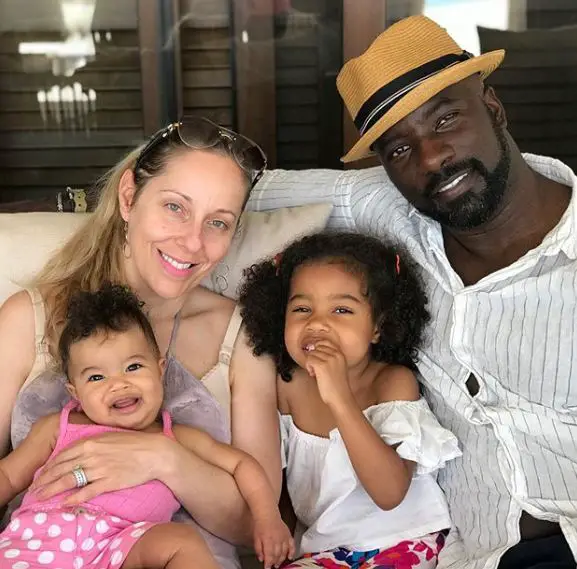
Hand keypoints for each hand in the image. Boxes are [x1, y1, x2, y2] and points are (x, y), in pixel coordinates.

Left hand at [30, 431, 173, 504]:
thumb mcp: (110, 437)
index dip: (48, 467)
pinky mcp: (109, 482)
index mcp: (91, 442)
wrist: (155, 453)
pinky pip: (87, 492)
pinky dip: (74, 498)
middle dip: (44, 480)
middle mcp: (91, 455)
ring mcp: (99, 469)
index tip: (40, 475)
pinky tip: (65, 503)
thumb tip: (77, 452)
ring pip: (69, 480)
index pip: (62, 456)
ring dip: (52, 490)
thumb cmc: (135, 442)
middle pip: (61, 469)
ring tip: (41, 497)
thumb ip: (93, 444)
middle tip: (34, 489)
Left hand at [253, 514, 294, 568]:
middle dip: (274, 562)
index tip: (267, 568)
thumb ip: (258, 549)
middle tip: (273, 566)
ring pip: (284, 552)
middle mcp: (277, 539)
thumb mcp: (256, 538)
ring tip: (278, 564)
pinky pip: (292, 545)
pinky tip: (290, 557)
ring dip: (281, 559)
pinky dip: (292, 552)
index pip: (269, 556)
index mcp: (268, 540)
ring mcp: (284, 537)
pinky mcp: (288, 534)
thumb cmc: (261, 525)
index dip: (268, 564)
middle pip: (277, 555)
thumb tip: (261, 559)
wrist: (268, 514)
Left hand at [304, 340, 351, 407]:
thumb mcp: (338, 367)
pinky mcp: (322, 366)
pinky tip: (313, 374)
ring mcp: (329, 360)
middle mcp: (336, 355)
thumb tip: (313, 350)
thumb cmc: (337, 385)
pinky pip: (309, 360)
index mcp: (341, 354)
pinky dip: (308, 367)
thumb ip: (330, 358)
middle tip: (316, 368)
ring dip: (310, 363)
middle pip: (317, 347)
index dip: (318, 348)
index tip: (316, 358)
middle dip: (314, 357)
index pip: (325, 342)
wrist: (340, 398)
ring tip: (316, 373)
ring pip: (311, 353)